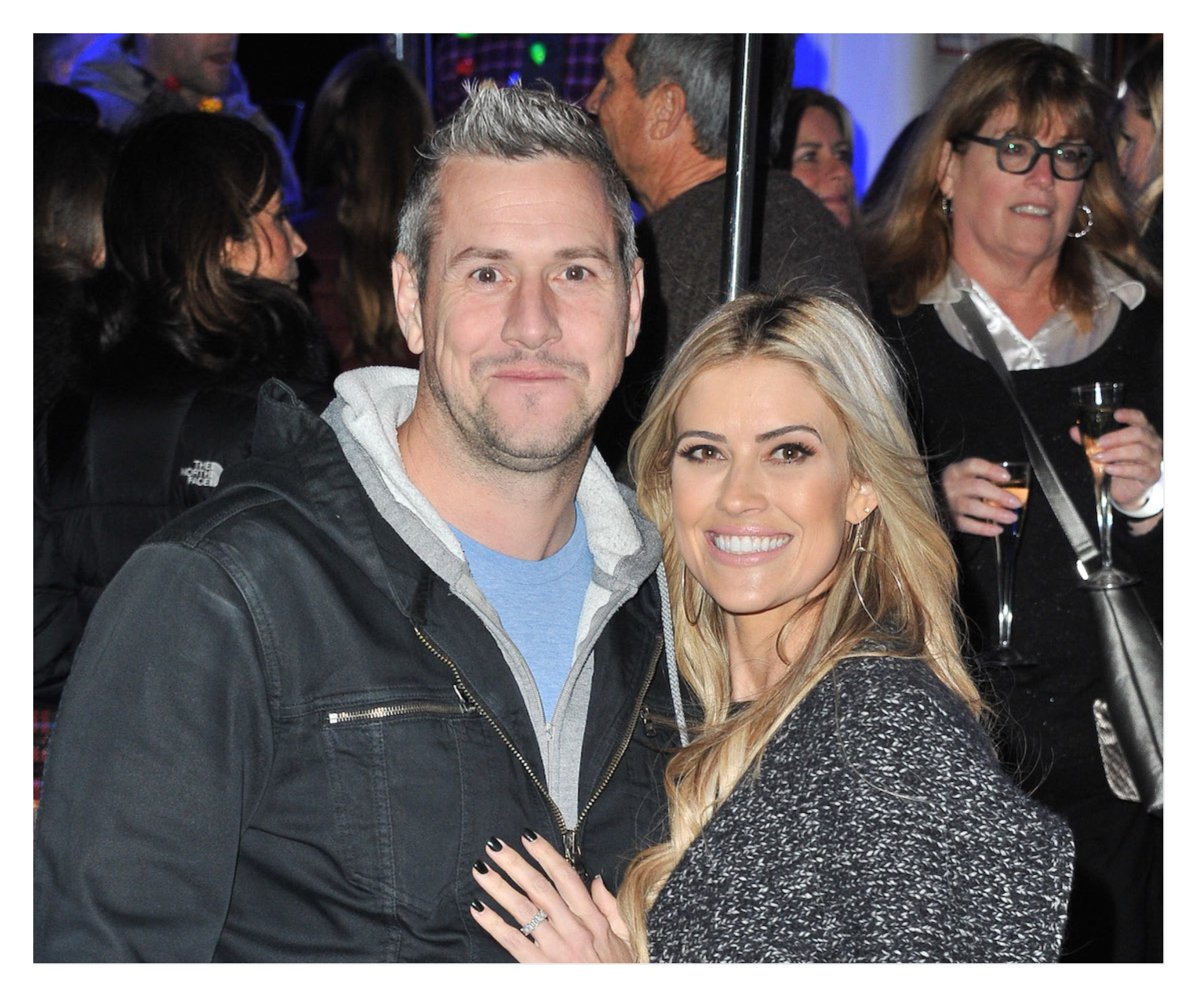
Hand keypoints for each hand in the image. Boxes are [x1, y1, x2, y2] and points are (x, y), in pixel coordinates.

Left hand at [470, 832, 633, 962]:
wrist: (615, 997)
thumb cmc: (618, 972)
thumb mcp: (624, 936)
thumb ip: (609, 906)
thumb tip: (596, 881)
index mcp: (592, 919)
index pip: (565, 877)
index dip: (545, 855)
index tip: (528, 837)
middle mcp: (573, 929)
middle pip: (539, 889)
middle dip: (515, 864)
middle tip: (495, 846)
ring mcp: (556, 948)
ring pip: (523, 910)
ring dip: (499, 888)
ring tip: (481, 871)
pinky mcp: (542, 967)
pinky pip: (514, 942)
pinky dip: (494, 924)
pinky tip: (479, 909)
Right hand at [940, 458, 1022, 536]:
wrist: (936, 499)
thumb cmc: (960, 485)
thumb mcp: (969, 475)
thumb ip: (987, 477)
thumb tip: (1014, 488)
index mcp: (958, 470)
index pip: (974, 465)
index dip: (991, 470)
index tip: (1007, 477)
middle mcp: (952, 485)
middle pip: (976, 487)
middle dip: (999, 495)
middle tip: (1016, 503)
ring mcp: (950, 503)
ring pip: (973, 507)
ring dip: (994, 513)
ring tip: (1011, 517)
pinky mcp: (950, 518)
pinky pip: (967, 525)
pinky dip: (983, 528)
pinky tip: (998, 529)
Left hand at [1069, 407, 1162, 508]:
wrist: (1124, 489)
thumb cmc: (1117, 464)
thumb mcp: (1103, 450)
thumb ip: (1090, 440)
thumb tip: (1074, 431)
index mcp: (1142, 431)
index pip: (1140, 418)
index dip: (1129, 415)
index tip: (1116, 415)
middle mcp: (1152, 442)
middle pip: (1138, 433)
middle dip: (1116, 437)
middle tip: (1099, 443)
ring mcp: (1154, 459)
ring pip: (1139, 451)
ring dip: (1115, 453)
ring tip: (1098, 458)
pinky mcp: (1152, 475)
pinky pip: (1139, 470)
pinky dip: (1121, 469)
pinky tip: (1108, 469)